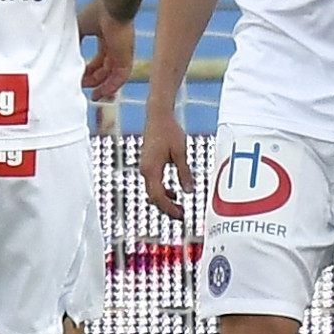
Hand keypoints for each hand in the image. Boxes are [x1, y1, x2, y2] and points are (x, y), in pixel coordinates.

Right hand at [79, 0, 135, 101]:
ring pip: (114, 74)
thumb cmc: (96, 11)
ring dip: (104, 86)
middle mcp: (115, 45)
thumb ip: (71, 43)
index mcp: (105, 36)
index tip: (78, 77)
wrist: (112, 7)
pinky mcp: (127, 56)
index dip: (90, 69)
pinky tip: (102, 93)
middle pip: (106, 68)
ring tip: (94, 96)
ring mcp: (122, 51)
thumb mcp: (77, 29)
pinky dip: (112, 86)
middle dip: (94, 79)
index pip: (99, 58)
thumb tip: (60, 56)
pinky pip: (121, 76)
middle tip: (82, 87)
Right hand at [140, 104, 191, 222]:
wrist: (157, 117)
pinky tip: (175, 192)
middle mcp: (145, 171)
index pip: (158, 196)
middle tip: (182, 216)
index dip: (169, 208)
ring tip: (179, 208)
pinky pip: (153, 184)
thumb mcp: (181, 152)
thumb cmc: (170, 132)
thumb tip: (189, 192)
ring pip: (153, 191)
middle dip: (167, 208)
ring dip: (165, 201)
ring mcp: (145, 168)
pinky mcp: (148, 165)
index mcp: (151, 169)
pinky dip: (162, 191)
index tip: (180, 215)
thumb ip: (184, 172)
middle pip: (154, 197)